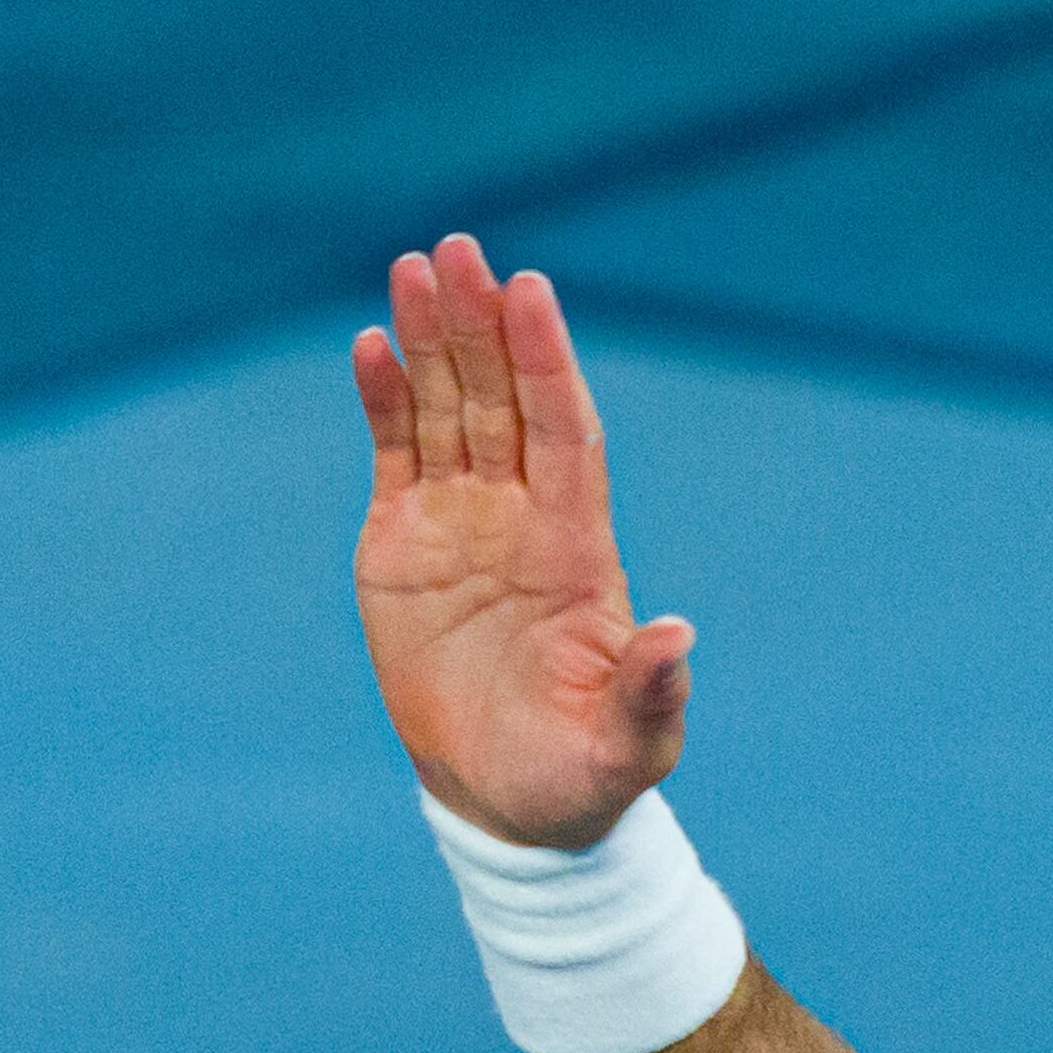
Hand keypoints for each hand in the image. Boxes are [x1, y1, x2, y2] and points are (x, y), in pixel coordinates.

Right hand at [352, 237, 690, 845]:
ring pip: (451, 411)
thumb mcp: (623, 747)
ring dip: (433, 340)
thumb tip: (680, 634)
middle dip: (483, 326)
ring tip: (415, 267)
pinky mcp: (405, 542)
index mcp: (578, 554)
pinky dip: (385, 399)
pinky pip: (397, 452)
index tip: (532, 294)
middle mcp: (522, 521)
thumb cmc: (580, 778)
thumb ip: (647, 692)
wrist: (508, 803)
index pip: (565, 435)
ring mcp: (463, 525)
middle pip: (505, 401)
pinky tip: (371, 346)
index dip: (548, 364)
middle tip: (461, 249)